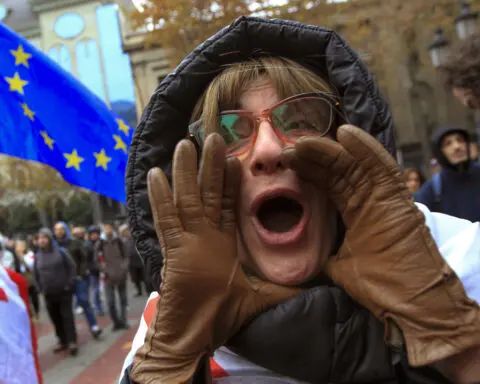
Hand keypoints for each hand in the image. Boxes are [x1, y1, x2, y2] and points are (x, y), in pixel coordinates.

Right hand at [131, 133, 299, 383]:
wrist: (193, 339)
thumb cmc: (219, 319)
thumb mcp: (260, 299)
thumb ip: (283, 290)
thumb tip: (313, 289)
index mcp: (220, 243)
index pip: (226, 204)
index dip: (230, 182)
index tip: (237, 159)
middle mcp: (202, 237)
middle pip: (206, 194)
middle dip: (209, 166)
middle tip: (212, 137)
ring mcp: (186, 241)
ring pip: (186, 199)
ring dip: (186, 172)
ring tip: (186, 144)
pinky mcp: (173, 251)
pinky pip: (166, 219)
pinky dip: (160, 198)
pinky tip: (156, 175)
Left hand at [282, 125, 479, 366]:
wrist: (411, 307)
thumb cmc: (382, 289)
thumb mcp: (341, 268)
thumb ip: (328, 255)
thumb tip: (313, 256)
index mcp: (357, 213)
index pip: (330, 184)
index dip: (310, 170)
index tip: (287, 161)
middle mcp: (370, 200)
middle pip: (338, 171)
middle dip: (313, 158)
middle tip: (287, 147)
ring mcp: (385, 198)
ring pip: (354, 166)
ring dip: (329, 151)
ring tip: (303, 140)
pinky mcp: (398, 200)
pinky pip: (381, 168)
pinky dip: (365, 149)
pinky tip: (345, 133)